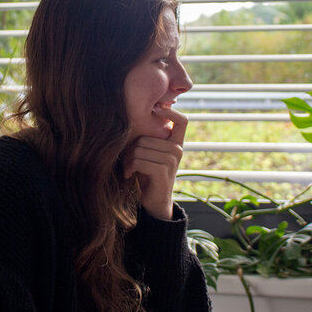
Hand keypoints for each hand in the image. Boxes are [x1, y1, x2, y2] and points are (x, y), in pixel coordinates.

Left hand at [124, 105, 186, 219]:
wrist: (154, 201)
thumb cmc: (148, 175)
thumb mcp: (150, 153)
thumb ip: (149, 138)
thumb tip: (140, 114)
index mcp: (176, 144)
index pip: (182, 121)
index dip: (170, 112)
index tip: (154, 109)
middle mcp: (177, 151)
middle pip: (146, 137)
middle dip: (131, 150)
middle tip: (128, 161)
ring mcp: (172, 161)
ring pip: (140, 149)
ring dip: (128, 160)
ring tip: (129, 168)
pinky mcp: (163, 172)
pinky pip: (140, 161)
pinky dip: (129, 168)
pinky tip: (128, 174)